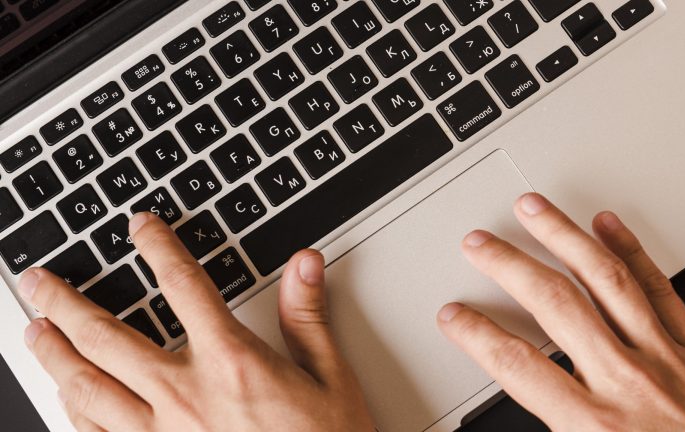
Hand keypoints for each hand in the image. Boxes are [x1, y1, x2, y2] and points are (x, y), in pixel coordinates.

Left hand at [18, 213, 375, 431]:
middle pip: (106, 337)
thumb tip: (303, 265)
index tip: (141, 229)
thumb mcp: (329, 379)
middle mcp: (186, 396)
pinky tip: (67, 395)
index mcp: (231, 363)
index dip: (158, 247)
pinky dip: (73, 409)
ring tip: (36, 332)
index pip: (183, 285)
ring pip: (86, 387)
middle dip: (63, 302)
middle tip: (40, 282)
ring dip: (54, 354)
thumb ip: (307, 317)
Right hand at [438, 193, 684, 430]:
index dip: (476, 335)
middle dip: (508, 266)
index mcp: (595, 426)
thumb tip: (524, 404)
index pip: (517, 365)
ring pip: (604, 280)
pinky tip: (609, 225)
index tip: (455, 315)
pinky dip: (631, 251)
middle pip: (553, 305)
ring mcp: (664, 357)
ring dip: (563, 237)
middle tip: (480, 244)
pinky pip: (660, 288)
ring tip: (535, 210)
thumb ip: (556, 429)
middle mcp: (626, 381)